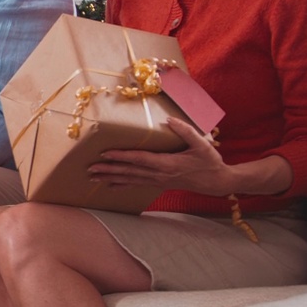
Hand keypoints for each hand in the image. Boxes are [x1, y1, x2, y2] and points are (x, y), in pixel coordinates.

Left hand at [89, 118, 233, 195]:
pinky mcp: (158, 184)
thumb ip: (185, 131)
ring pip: (130, 179)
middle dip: (108, 169)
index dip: (121, 156)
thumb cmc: (209, 161)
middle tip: (89, 169)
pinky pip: (136, 185)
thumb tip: (169, 119)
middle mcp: (159, 174)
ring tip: (93, 177)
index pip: (139, 159)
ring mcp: (157, 181)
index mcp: (167, 163)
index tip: (105, 154)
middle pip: (129, 171)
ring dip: (110, 178)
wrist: (216, 182)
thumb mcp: (201, 144)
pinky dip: (122, 185)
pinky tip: (109, 186)